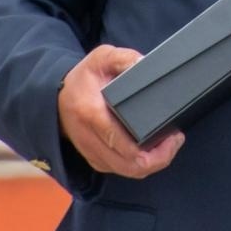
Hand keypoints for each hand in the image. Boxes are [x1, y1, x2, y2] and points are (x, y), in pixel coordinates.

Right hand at [57, 45, 184, 178]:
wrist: (55, 98)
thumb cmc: (82, 78)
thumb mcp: (101, 58)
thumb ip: (123, 59)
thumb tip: (144, 64)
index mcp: (92, 113)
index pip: (123, 144)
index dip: (153, 149)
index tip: (173, 136)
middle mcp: (90, 139)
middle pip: (130, 165)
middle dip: (160, 159)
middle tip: (175, 141)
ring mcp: (91, 153)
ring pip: (128, 172)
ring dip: (153, 164)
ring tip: (169, 146)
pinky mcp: (94, 160)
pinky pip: (121, 171)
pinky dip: (140, 165)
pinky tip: (153, 151)